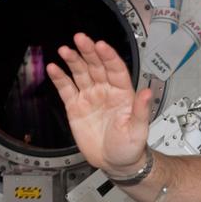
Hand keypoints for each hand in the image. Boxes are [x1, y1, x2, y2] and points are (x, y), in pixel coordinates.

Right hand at [46, 32, 152, 174]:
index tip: (101, 46)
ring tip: (65, 50)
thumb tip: (146, 92)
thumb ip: (141, 110)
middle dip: (88, 51)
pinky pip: (66, 89)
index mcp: (123, 93)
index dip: (108, 57)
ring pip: (80, 73)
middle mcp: (106, 91)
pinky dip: (60, 78)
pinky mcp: (76, 106)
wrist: (115, 162)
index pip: (116, 69)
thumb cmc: (130, 147)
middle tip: (80, 38)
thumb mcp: (138, 130)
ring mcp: (90, 97)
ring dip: (73, 60)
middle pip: (96, 66)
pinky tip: (54, 68)